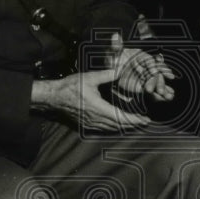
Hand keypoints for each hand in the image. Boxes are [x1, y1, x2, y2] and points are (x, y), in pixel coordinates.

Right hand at [32, 67, 151, 131]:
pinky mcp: (87, 124)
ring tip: (136, 124)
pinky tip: (119, 124)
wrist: (54, 97)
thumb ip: (107, 74)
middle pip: (119, 126)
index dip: (134, 120)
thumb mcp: (89, 77)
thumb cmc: (70, 87)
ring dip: (125, 127)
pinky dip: (115, 127)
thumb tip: (120, 69)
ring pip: (112, 129)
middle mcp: (96, 119)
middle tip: (145, 122)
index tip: (145, 120)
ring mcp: (91, 123)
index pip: (121, 117)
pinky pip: (105, 129)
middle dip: (133, 125)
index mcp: (99, 108)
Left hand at [109, 32, 174, 101]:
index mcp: (141, 57)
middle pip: (155, 73)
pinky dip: (161, 93)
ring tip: (169, 95)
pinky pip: (154, 89)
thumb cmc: (114, 59)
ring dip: (163, 88)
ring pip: (157, 82)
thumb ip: (116, 46)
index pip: (149, 61)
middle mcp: (146, 67)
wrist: (112, 70)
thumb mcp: (114, 53)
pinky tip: (169, 96)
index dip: (153, 65)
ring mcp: (146, 77)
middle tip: (160, 90)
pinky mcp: (144, 86)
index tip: (154, 71)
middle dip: (159, 82)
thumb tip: (115, 36)